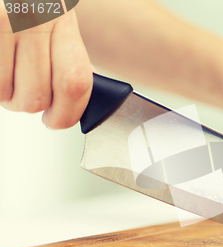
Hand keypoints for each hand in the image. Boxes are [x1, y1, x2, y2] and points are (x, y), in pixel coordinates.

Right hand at [0, 9, 92, 128]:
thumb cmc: (29, 5)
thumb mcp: (57, 21)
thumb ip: (69, 59)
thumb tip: (76, 104)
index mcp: (61, 21)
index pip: (74, 84)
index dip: (67, 113)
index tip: (57, 119)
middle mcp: (32, 20)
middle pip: (37, 98)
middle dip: (32, 105)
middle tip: (26, 90)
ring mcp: (2, 24)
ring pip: (9, 96)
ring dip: (8, 95)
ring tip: (8, 71)